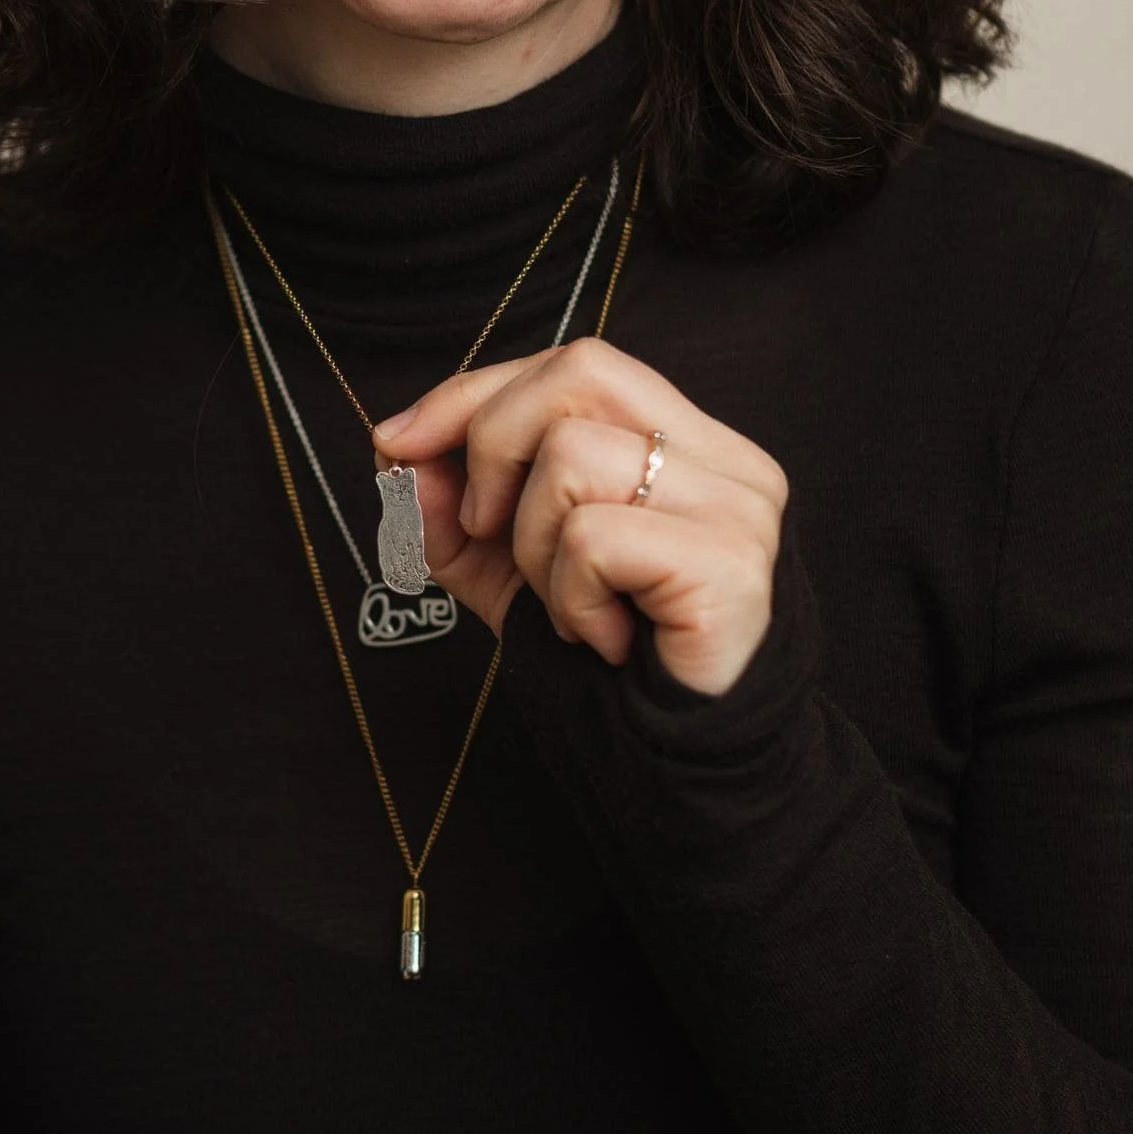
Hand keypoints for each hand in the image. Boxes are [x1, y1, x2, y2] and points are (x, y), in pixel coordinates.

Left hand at [373, 345, 786, 696]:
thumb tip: (399, 455)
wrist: (674, 767)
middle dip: (493, 446)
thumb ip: (454, 513)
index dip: (476, 392)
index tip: (396, 440)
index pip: (577, 365)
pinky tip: (605, 639)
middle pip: (581, 372)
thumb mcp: (508, 575)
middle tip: (487, 533)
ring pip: (575, 455)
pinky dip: (570, 600)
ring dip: (536, 547)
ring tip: (573, 609)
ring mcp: (736, 508)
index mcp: (686, 447)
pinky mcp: (729, 563)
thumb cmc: (605, 667)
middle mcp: (726, 462)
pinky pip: (595, 539)